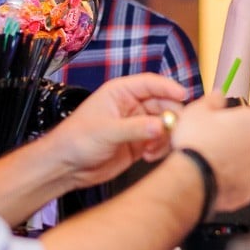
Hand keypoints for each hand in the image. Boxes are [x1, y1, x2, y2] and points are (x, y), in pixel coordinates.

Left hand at [47, 73, 187, 187]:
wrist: (66, 166)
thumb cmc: (76, 140)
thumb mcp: (106, 131)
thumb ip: (135, 129)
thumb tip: (161, 126)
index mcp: (120, 92)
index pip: (150, 83)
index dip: (168, 87)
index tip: (183, 95)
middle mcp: (131, 106)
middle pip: (163, 103)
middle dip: (171, 116)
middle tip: (177, 129)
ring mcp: (136, 125)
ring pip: (163, 124)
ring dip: (166, 135)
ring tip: (157, 147)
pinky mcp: (139, 144)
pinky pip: (159, 142)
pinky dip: (160, 148)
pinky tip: (150, 156)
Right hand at [170, 93, 249, 211]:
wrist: (190, 180)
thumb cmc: (196, 146)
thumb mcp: (197, 111)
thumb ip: (213, 100)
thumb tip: (218, 97)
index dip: (249, 116)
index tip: (238, 119)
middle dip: (243, 139)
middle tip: (221, 139)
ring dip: (240, 160)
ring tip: (217, 159)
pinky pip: (245, 181)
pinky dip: (236, 179)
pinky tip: (217, 175)